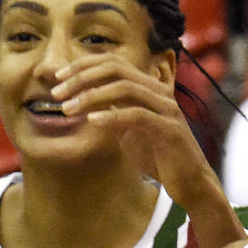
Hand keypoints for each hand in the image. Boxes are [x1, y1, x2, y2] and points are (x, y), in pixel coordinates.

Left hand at [54, 54, 227, 223]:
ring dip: (91, 95)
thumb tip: (84, 100)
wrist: (190, 185)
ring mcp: (166, 109)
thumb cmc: (159, 158)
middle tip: (56, 92)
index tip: (57, 78)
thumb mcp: (129, 130)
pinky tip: (92, 122)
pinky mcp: (170, 130)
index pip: (112, 63)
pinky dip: (111, 116)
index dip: (82, 65)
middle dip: (81, 77)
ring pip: (124, 88)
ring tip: (68, 109)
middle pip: (115, 69)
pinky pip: (137, 115)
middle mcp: (159, 92)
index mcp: (149, 88)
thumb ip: (112, 111)